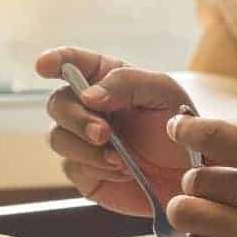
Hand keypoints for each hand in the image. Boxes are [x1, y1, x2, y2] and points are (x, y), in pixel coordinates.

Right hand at [36, 46, 193, 216]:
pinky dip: (98, 170)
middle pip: (57, 104)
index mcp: (105, 78)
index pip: (71, 62)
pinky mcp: (85, 172)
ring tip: (122, 160)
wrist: (194, 175)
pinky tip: (124, 172)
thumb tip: (87, 96)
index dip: (53, 60)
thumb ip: (126, 84)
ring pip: (58, 139)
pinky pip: (73, 168)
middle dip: (76, 119)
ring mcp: (83, 140)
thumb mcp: (164, 93)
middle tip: (104, 134)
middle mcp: (88, 107)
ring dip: (87, 149)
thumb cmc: (182, 126)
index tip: (43, 67)